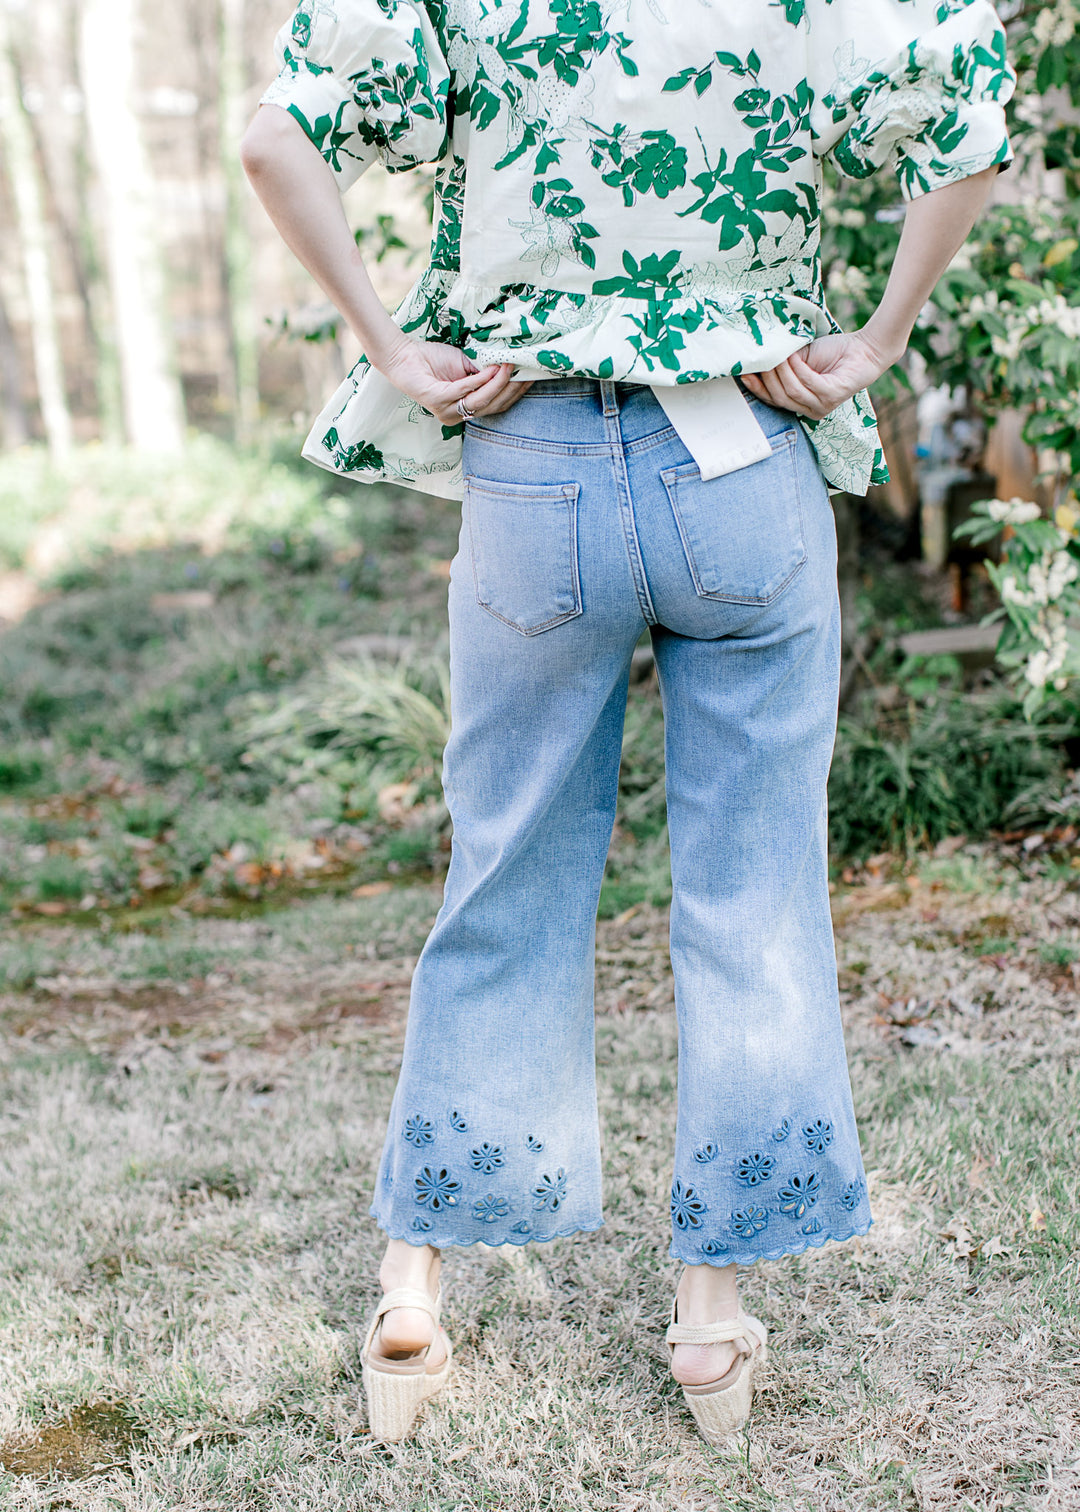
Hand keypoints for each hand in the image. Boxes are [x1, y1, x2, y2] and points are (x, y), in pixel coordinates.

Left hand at [376, 336, 533, 424]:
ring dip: (498, 382)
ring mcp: (446, 411)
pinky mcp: (436, 400)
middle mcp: (456, 416)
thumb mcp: (465, 365)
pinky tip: (492, 368)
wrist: (403, 356)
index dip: (515, 393)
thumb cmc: (432, 360)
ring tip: (510, 365)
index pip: (497, 406)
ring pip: (481, 400)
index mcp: (464, 410)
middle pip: (493, 406)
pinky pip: (464, 391)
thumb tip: (507, 368)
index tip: (531, 378)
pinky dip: (480, 379)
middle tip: (526, 371)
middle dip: (511, 388)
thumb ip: (483, 372)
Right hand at [740, 329, 900, 420]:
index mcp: (803, 404)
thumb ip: (783, 364)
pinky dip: (798, 369)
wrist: (865, 349)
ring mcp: (823, 405)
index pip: (774, 400)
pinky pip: (808, 383)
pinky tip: (793, 356)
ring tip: (778, 354)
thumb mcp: (802, 359)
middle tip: (762, 357)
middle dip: (768, 377)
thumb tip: (759, 357)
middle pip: (780, 397)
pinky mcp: (833, 395)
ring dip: (782, 371)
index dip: (758, 388)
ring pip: (792, 391)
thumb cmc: (834, 353)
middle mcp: (812, 410)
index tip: (744, 373)